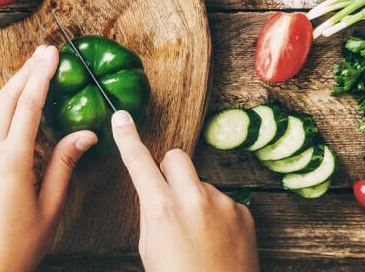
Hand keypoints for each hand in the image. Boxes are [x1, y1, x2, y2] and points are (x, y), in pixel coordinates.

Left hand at [0, 45, 97, 271]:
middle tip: (44, 51)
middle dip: (26, 71)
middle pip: (6, 99)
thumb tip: (85, 133)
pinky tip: (13, 108)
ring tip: (31, 71)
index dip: (42, 75)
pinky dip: (3, 109)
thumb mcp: (51, 206)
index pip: (28, 105)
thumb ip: (65, 164)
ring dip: (13, 87)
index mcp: (11, 160)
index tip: (53, 53)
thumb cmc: (20, 246)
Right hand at [111, 110, 259, 271]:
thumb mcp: (150, 247)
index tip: (122, 117)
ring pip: (200, 182)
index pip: (139, 161)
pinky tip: (216, 240)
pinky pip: (223, 200)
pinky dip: (217, 215)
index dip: (127, 137)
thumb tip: (156, 191)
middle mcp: (192, 198)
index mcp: (161, 208)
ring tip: (197, 235)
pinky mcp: (243, 211)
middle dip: (169, 170)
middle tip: (169, 197)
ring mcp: (222, 203)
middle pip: (176, 157)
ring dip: (195, 198)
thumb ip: (152, 211)